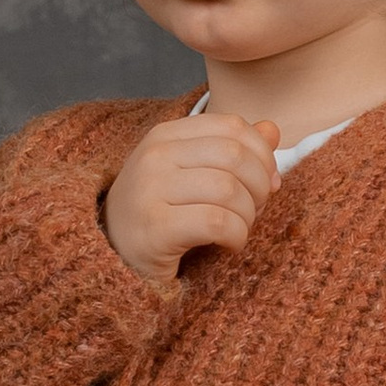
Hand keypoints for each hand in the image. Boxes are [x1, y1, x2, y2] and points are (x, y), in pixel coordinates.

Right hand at [102, 109, 281, 287]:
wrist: (113, 259)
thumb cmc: (159, 215)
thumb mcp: (193, 175)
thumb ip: (233, 149)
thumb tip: (272, 130)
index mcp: (165, 135)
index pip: (232, 127)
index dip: (262, 155)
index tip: (266, 182)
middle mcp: (154, 155)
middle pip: (236, 156)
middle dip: (260, 187)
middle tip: (253, 210)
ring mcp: (150, 189)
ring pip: (230, 190)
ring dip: (249, 216)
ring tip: (238, 228)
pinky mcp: (155, 227)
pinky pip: (218, 223)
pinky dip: (237, 236)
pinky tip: (229, 244)